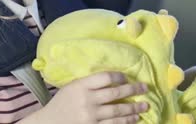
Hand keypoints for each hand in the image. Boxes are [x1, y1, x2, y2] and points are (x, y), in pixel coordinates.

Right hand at [30, 72, 148, 123]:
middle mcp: (87, 100)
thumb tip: (114, 80)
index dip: (119, 76)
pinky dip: (126, 122)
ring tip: (144, 106)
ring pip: (118, 111)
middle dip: (133, 90)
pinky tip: (134, 120)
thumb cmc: (62, 103)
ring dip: (134, 108)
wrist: (50, 123)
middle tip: (145, 89)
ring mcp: (91, 116)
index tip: (127, 77)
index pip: (105, 77)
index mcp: (80, 85)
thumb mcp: (72, 87)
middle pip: (115, 93)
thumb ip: (89, 83)